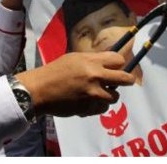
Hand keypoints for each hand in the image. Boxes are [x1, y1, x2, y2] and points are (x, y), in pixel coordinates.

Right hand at [16, 51, 135, 116]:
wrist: (39, 90)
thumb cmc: (54, 72)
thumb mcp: (73, 59)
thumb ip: (92, 60)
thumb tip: (108, 62)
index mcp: (91, 61)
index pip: (118, 59)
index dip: (119, 63)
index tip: (118, 67)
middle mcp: (95, 76)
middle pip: (124, 78)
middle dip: (127, 80)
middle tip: (127, 81)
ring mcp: (93, 93)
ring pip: (115, 96)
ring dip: (109, 95)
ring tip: (99, 94)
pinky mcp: (89, 107)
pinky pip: (103, 108)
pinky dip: (98, 106)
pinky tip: (88, 102)